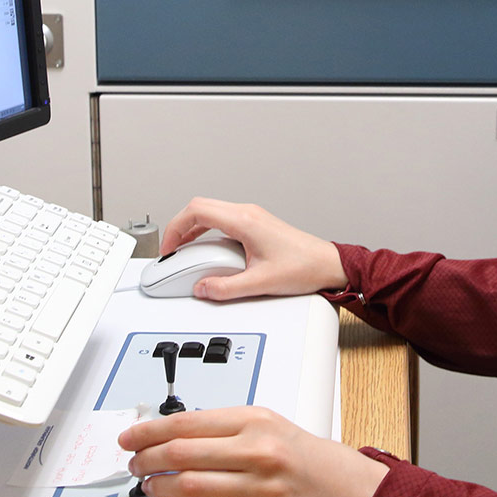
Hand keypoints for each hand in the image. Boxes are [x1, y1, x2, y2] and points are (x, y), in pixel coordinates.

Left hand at [119, 405, 389, 496]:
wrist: (352, 492)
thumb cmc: (310, 459)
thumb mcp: (271, 425)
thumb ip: (227, 427)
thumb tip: (175, 433)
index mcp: (256, 420)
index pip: (187, 421)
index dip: (149, 430)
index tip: (131, 436)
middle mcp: (258, 450)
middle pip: (182, 452)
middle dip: (146, 459)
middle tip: (134, 464)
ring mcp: (261, 487)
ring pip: (190, 485)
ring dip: (159, 487)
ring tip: (149, 486)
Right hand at [157, 198, 345, 301]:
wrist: (327, 264)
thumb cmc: (303, 267)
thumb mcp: (260, 283)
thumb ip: (226, 288)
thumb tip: (202, 288)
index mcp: (244, 221)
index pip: (196, 211)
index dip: (175, 228)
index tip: (169, 248)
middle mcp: (247, 213)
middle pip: (199, 208)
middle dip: (180, 228)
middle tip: (172, 251)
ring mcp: (252, 216)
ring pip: (210, 212)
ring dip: (193, 229)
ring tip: (184, 252)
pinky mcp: (256, 223)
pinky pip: (222, 219)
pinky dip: (207, 232)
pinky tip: (206, 251)